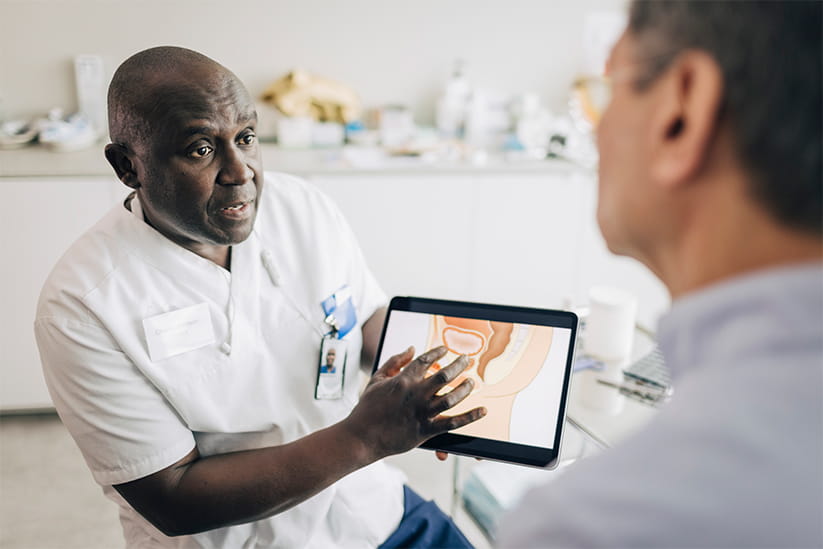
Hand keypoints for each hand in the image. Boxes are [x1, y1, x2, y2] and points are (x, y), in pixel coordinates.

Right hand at [344, 346, 485, 460]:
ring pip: (451, 397)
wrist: (361, 436)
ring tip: (471, 382)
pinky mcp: (426, 430)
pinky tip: (482, 411)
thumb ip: (394, 361)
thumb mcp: (376, 379)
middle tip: (466, 360)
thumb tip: (411, 348)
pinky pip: (453, 422)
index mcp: (403, 380)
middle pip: (444, 375)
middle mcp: (416, 394)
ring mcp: (422, 412)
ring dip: (465, 388)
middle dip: (458, 365)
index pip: (425, 360)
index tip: (444, 349)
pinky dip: (470, 417)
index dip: (437, 352)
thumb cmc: (367, 408)